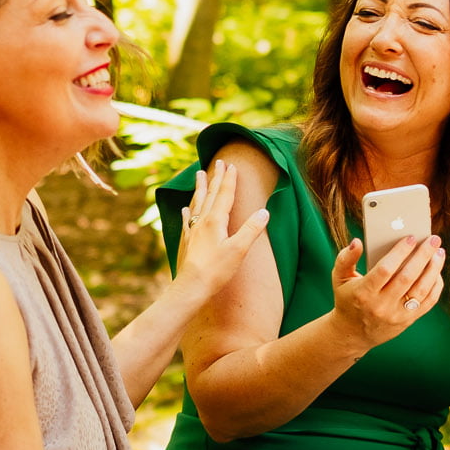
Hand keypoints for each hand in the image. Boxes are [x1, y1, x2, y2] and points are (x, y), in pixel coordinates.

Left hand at [173, 161, 270, 301]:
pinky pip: (187, 220)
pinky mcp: (186, 241)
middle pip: (210, 195)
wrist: (190, 288)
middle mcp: (202, 222)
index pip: (225, 195)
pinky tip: (185, 208)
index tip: (231, 165)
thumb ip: (251, 230)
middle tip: (218, 162)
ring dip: (200, 188)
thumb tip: (264, 212)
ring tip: (199, 175)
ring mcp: (192, 231)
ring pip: (197, 203)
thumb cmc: (216, 271)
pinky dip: (188, 211)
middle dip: (216, 178)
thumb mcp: (238, 250)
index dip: (229, 180)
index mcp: (216, 221)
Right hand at [329, 233, 444, 350]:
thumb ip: (346, 258)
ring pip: (421, 290)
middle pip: (407, 277)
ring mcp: (396, 315)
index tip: (412, 238)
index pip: (385, 269)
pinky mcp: (407, 321)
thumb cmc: (347, 299)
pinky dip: (435, 286)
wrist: (353, 333)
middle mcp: (381, 306)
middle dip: (423, 256)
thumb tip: (357, 241)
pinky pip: (428, 302)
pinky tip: (437, 271)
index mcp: (363, 293)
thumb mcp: (339, 278)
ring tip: (439, 252)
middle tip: (434, 239)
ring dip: (433, 269)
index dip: (400, 252)